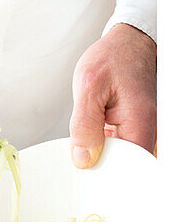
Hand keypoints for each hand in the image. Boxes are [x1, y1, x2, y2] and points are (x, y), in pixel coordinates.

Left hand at [70, 23, 155, 167]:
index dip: (103, 177)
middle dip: (97, 169)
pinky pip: (113, 151)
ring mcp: (138, 134)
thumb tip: (84, 159)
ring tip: (84, 145)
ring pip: (114, 161)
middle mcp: (144, 132)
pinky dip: (98, 149)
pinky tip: (88, 142)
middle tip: (77, 163)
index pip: (126, 170)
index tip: (83, 178)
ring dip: (96, 159)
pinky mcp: (130, 133)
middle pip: (120, 169)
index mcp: (139, 125)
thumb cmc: (114, 58)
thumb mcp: (90, 86)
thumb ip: (84, 125)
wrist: (126, 44)